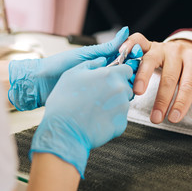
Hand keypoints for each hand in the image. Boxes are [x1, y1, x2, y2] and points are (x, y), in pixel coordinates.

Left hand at [8, 26, 130, 110]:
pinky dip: (116, 97)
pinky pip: (109, 97)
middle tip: (136, 75)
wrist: (40, 84)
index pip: (123, 58)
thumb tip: (125, 31)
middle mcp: (101, 73)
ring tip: (130, 87)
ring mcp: (98, 86)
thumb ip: (107, 47)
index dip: (133, 59)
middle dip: (131, 74)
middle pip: (124, 74)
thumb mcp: (85, 54)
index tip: (139, 58)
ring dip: (125, 86)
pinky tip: (120, 98)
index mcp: (101, 60)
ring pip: (118, 86)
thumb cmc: (59, 66)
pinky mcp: (95, 98)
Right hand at [29, 58, 132, 177]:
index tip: (109, 79)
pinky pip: (120, 118)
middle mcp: (120, 89)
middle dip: (116, 90)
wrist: (64, 130)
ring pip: (123, 103)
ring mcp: (123, 108)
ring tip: (95, 109)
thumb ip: (91, 64)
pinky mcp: (122, 124)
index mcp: (110, 75)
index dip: (118, 74)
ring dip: (114, 104)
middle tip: (99, 96)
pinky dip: (111, 119)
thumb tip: (102, 61)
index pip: (127, 70)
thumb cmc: (65, 101)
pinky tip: (97, 120)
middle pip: (126, 87)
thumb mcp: (72, 74)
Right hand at [120, 33, 191, 123]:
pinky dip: (128, 47)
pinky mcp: (149, 45)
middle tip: (157, 118)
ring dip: (142, 76)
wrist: (189, 49)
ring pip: (150, 58)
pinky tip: (120, 58)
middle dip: (162, 99)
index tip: (174, 118)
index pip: (188, 83)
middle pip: (169, 76)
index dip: (182, 101)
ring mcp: (161, 47)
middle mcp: (177, 51)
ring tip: (137, 93)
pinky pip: (137, 41)